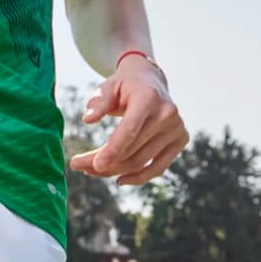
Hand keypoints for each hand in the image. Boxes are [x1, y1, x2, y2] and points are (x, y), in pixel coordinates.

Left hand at [68, 61, 188, 187]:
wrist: (151, 82)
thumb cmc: (124, 86)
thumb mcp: (108, 87)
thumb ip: (99, 102)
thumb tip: (87, 119)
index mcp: (148, 98)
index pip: (130, 130)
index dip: (112, 150)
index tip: (93, 166)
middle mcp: (167, 114)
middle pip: (132, 150)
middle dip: (103, 162)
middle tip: (78, 165)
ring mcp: (177, 128)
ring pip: (141, 162)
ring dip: (114, 171)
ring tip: (91, 170)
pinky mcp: (181, 140)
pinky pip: (158, 168)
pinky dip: (138, 177)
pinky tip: (119, 179)